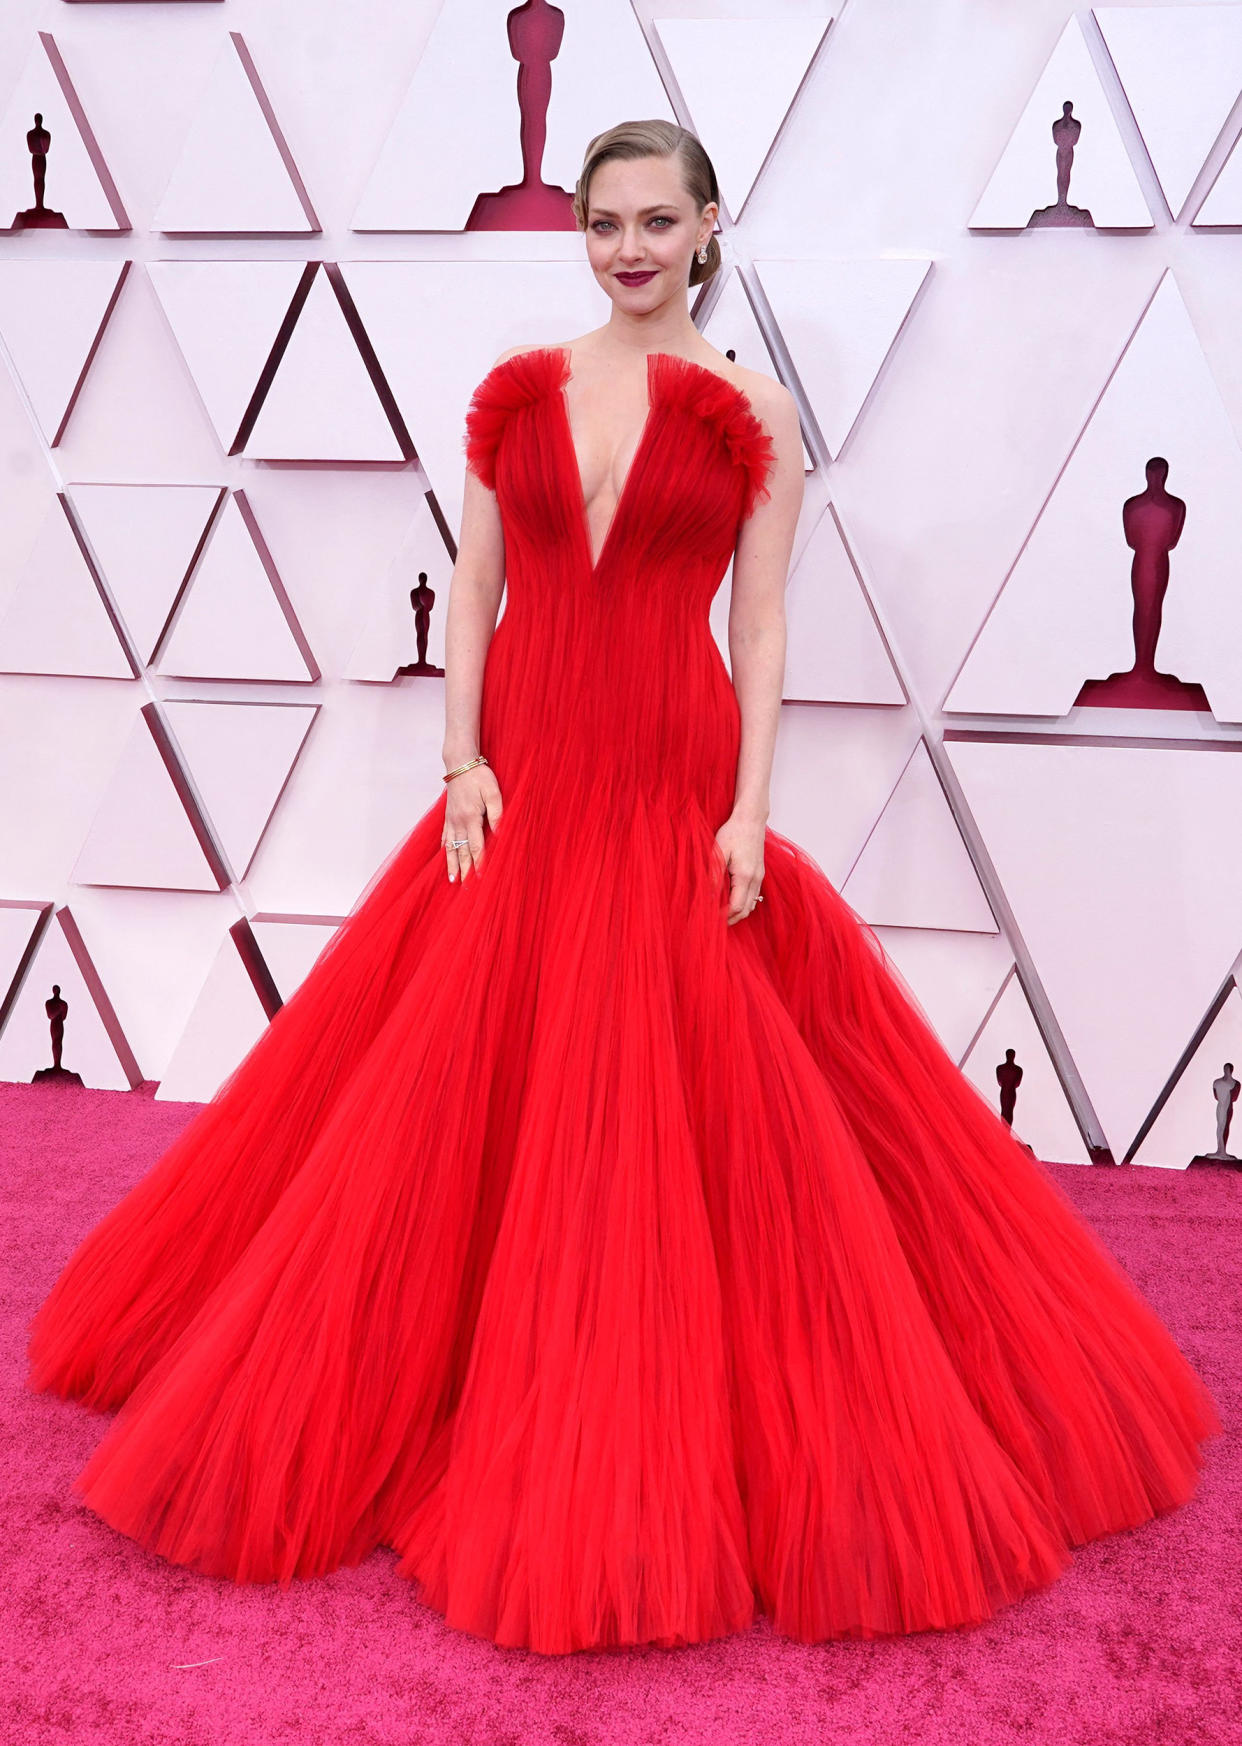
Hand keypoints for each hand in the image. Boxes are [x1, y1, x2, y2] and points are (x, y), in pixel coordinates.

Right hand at [443, 763, 502, 881]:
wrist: (460, 764)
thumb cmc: (479, 776)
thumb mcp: (493, 793)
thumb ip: (497, 814)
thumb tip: (500, 833)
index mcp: (471, 818)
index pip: (476, 846)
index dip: (479, 862)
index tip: (480, 877)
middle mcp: (458, 822)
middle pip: (462, 851)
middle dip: (464, 870)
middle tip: (465, 887)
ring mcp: (451, 820)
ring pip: (451, 847)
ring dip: (452, 864)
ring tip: (453, 879)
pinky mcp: (448, 816)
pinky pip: (445, 836)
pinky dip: (445, 849)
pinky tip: (445, 856)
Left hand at [714, 810, 766, 924]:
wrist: (751, 820)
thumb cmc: (733, 832)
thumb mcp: (718, 853)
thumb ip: (714, 876)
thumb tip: (707, 896)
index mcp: (745, 876)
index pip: (736, 907)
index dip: (723, 916)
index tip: (710, 918)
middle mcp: (755, 879)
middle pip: (746, 910)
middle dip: (731, 919)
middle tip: (715, 923)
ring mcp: (759, 877)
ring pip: (752, 904)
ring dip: (738, 912)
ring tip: (722, 914)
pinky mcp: (759, 873)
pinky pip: (753, 895)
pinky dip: (743, 903)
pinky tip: (731, 900)